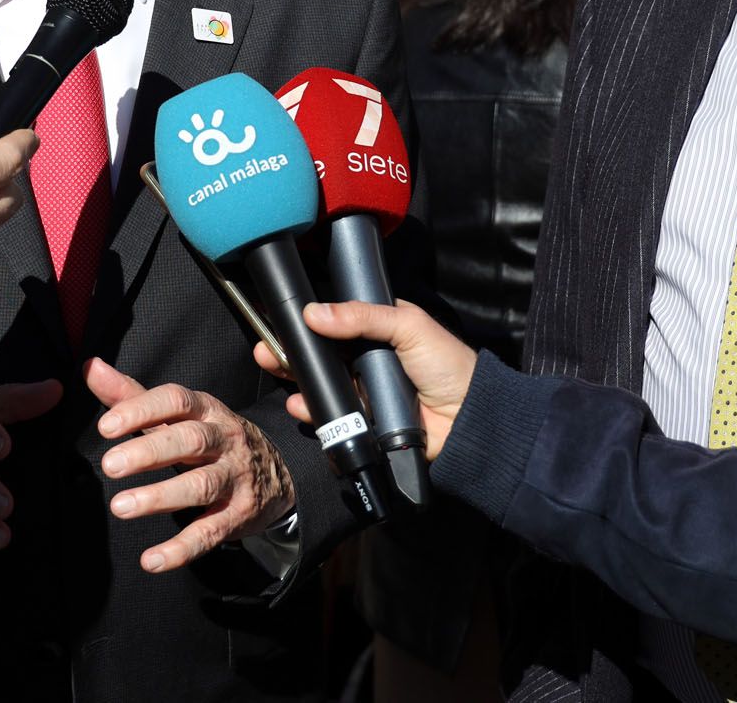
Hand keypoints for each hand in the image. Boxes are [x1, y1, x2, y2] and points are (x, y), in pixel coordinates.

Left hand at [88, 358, 293, 574]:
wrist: (276, 471)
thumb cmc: (211, 437)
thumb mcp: (178, 413)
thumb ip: (131, 395)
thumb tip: (89, 367)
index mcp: (205, 410)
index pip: (176, 401)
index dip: (142, 411)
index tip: (106, 426)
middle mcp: (224, 439)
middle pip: (190, 440)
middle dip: (149, 452)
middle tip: (110, 466)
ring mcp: (234, 478)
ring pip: (200, 486)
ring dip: (159, 497)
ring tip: (121, 507)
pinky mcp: (239, 515)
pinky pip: (210, 532)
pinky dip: (182, 548)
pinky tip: (152, 560)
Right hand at [253, 301, 477, 459]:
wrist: (470, 420)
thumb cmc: (446, 364)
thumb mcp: (408, 326)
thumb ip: (363, 317)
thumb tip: (313, 313)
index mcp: (378, 331)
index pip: (336, 322)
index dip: (308, 321)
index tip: (280, 319)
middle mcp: (366, 361)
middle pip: (320, 354)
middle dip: (290, 351)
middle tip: (265, 348)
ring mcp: (363, 393)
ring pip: (321, 384)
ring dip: (296, 379)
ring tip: (276, 369)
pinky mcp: (363, 424)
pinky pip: (331, 417)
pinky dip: (313, 411)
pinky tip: (301, 404)